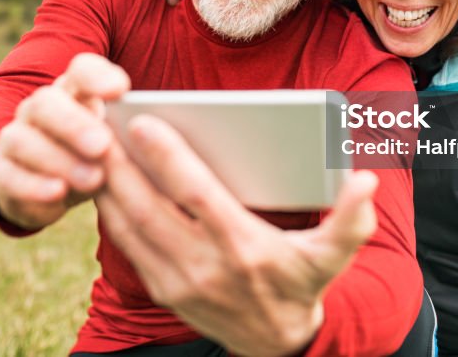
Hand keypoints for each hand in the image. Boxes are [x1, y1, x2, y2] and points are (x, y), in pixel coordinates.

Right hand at [0, 53, 129, 230]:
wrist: (56, 190)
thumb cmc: (98, 159)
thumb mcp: (118, 145)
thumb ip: (132, 134)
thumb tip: (163, 135)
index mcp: (74, 92)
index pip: (81, 70)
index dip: (98, 76)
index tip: (121, 91)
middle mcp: (40, 108)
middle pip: (47, 102)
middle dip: (74, 123)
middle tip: (103, 145)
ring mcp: (15, 136)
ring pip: (23, 139)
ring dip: (58, 159)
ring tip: (92, 179)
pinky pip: (8, 174)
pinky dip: (33, 185)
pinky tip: (57, 193)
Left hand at [95, 113, 378, 355]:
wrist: (276, 344)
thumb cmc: (302, 283)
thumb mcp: (333, 255)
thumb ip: (351, 219)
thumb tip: (365, 181)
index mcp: (244, 246)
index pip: (196, 195)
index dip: (168, 157)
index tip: (144, 123)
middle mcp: (204, 265)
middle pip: (148, 206)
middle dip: (120, 163)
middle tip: (100, 123)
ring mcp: (178, 280)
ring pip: (128, 225)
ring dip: (108, 184)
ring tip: (93, 142)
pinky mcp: (161, 288)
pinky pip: (125, 244)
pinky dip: (109, 210)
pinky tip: (103, 180)